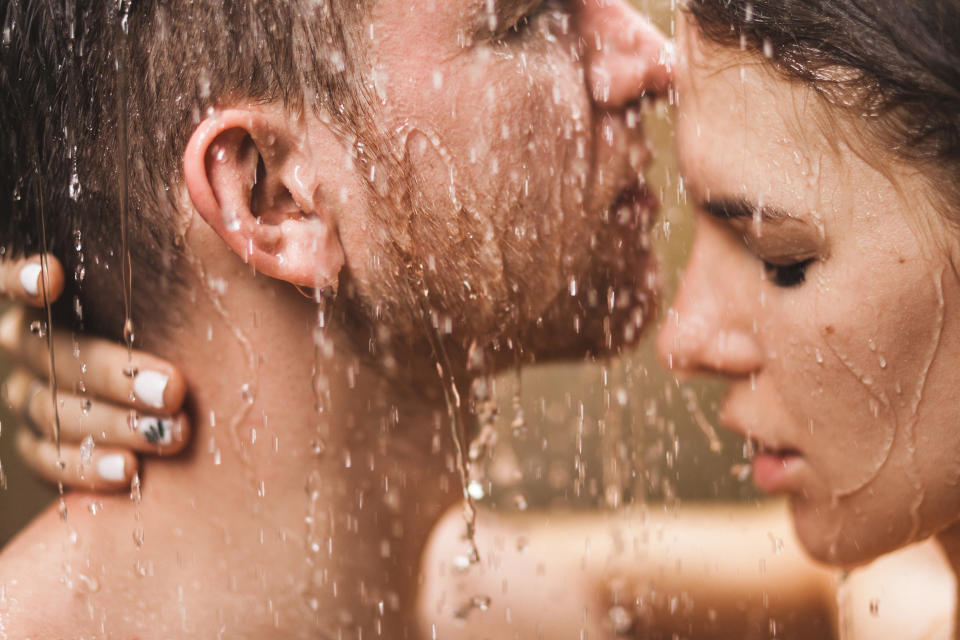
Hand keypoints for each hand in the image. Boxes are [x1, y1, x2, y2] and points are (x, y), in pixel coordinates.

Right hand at [0, 254, 188, 490]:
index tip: (53, 277)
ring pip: (52, 409)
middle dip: (117, 372)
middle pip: (52, 352)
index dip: (19, 277)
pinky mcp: (40, 446)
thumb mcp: (176, 297)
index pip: (11, 277)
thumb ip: (169, 271)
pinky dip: (88, 466)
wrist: (185, 397)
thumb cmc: (185, 324)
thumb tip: (202, 227)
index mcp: (55, 298)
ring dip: (115, 423)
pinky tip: (129, 471)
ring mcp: (31, 395)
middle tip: (175, 389)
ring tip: (172, 434)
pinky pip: (48, 459)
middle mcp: (30, 342)